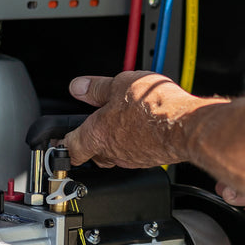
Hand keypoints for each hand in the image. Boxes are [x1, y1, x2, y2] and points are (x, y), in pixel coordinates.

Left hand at [64, 71, 209, 168]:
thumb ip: (96, 88)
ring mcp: (132, 158)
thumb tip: (78, 86)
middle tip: (93, 130)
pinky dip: (133, 143)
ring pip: (114, 155)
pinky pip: (134, 154)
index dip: (62, 145)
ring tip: (122, 123)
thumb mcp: (119, 84)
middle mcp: (112, 151)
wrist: (185, 125)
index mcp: (97, 134)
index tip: (59, 143)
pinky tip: (143, 128)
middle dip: (90, 144)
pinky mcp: (149, 159)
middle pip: (92, 154)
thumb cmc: (154, 107)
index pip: (70, 148)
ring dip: (114, 143)